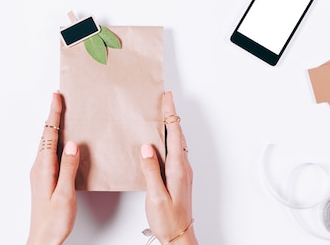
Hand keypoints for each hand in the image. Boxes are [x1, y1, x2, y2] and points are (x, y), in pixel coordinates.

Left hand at [26, 92, 79, 244]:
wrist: (43, 238)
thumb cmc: (53, 220)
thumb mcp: (65, 194)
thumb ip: (69, 168)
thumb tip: (74, 145)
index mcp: (44, 167)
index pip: (50, 134)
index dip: (54, 114)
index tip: (57, 97)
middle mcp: (39, 167)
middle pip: (46, 134)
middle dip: (53, 115)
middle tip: (58, 98)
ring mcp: (40, 172)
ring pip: (47, 142)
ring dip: (53, 126)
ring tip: (60, 113)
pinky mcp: (44, 178)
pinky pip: (50, 152)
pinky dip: (55, 140)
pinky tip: (62, 141)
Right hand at [140, 92, 197, 244]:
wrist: (179, 235)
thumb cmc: (168, 220)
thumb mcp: (156, 195)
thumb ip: (151, 171)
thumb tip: (146, 148)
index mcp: (178, 168)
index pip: (174, 134)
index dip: (170, 114)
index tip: (167, 98)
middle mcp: (183, 167)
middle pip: (178, 134)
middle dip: (171, 115)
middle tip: (164, 100)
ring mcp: (183, 172)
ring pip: (177, 142)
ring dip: (171, 126)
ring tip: (163, 114)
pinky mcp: (179, 177)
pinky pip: (175, 152)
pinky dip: (170, 139)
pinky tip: (162, 141)